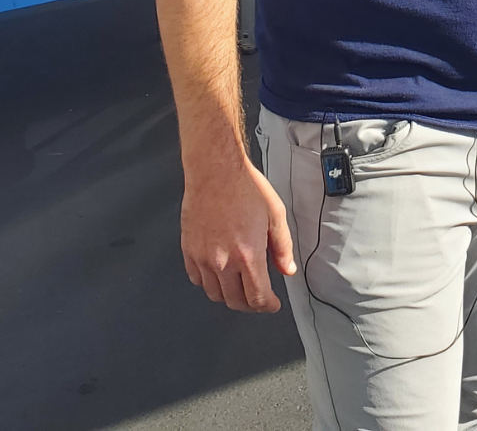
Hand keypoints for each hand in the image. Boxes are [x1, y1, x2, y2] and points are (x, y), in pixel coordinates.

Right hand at [180, 155, 295, 311]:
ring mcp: (203, 258)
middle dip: (250, 304)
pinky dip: (209, 282)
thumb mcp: (275, 214)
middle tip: (258, 298)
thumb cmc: (245, 187)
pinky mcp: (189, 251)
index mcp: (247, 254)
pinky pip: (197, 279)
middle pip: (235, 301)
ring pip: (215, 294)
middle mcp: (223, 262)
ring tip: (240, 285)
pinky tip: (219, 273)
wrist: (216, 170)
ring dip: (229, 295)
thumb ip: (282, 247)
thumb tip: (287, 269)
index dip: (267, 306)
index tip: (272, 304)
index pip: (257, 297)